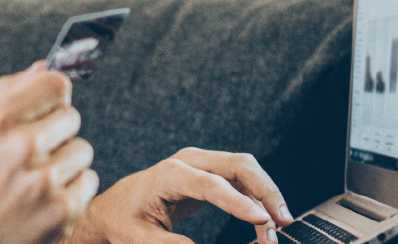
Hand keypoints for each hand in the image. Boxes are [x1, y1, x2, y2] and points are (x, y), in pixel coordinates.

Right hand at [0, 62, 99, 243]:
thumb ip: (8, 95)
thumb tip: (44, 65)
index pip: (55, 83)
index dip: (52, 96)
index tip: (47, 107)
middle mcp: (21, 146)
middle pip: (72, 116)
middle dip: (57, 134)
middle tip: (33, 154)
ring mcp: (44, 180)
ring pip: (83, 150)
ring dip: (66, 164)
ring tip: (36, 181)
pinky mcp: (63, 210)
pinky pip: (88, 181)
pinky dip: (72, 191)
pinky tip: (44, 200)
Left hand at [62, 147, 293, 243]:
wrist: (114, 207)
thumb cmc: (124, 222)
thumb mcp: (141, 240)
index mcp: (169, 175)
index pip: (213, 185)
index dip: (239, 203)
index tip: (262, 220)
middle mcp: (188, 162)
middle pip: (239, 165)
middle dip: (266, 192)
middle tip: (283, 223)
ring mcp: (200, 163)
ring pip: (246, 169)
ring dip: (266, 196)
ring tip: (277, 229)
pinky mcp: (208, 172)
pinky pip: (241, 180)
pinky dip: (257, 197)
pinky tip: (265, 220)